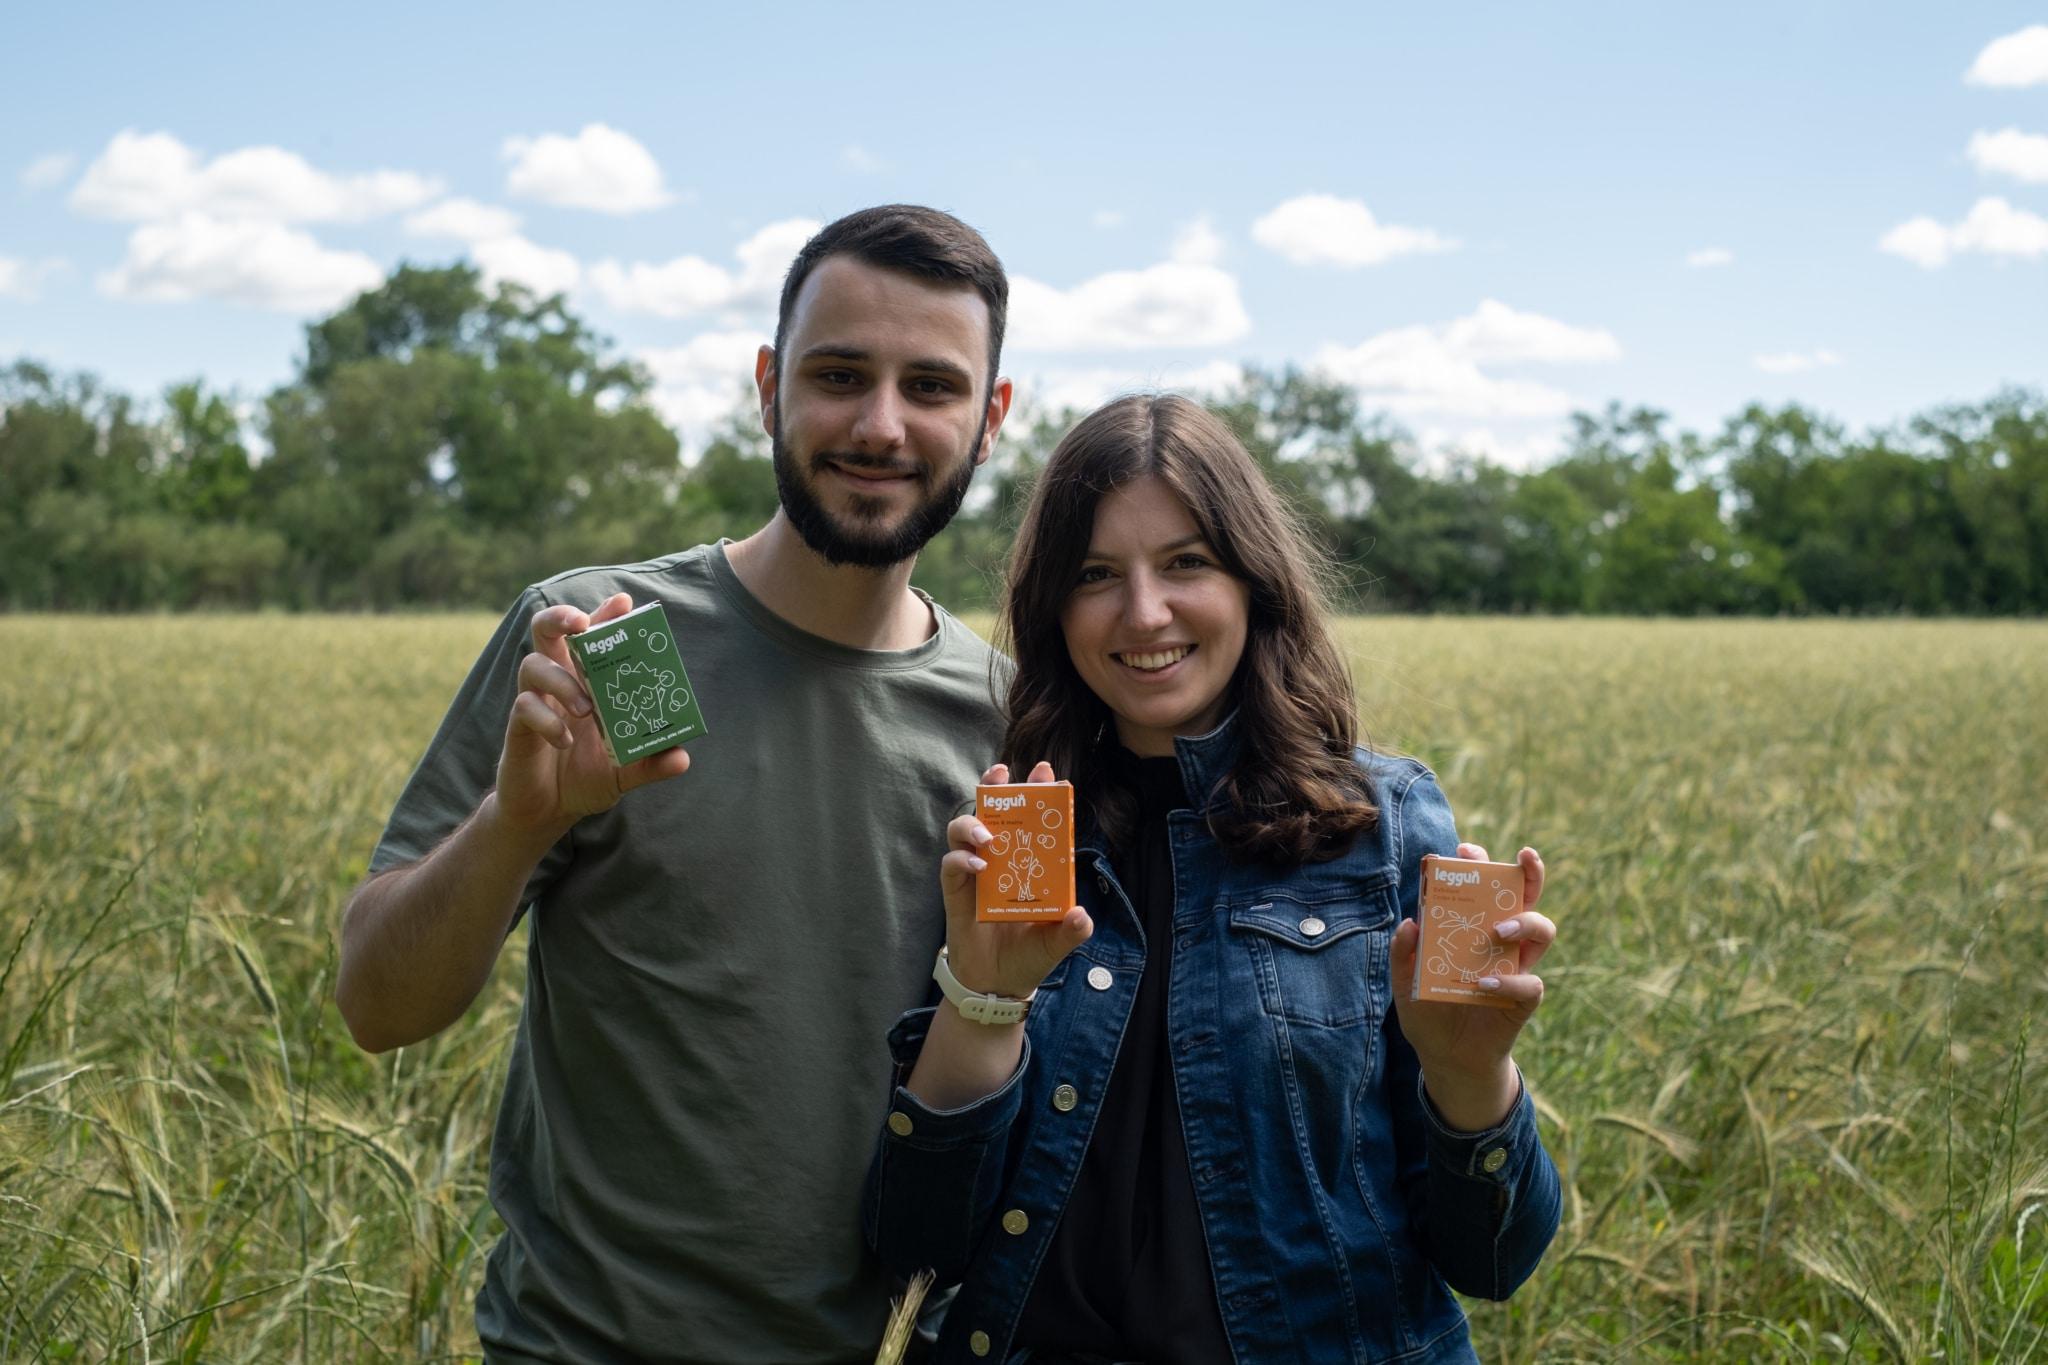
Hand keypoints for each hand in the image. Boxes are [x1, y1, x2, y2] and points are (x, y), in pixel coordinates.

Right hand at [495, 592, 690, 836]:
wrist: (549, 813)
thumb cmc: (586, 778)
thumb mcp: (624, 773)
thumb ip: (650, 764)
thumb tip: (682, 758)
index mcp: (585, 682)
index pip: (591, 637)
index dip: (604, 615)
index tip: (623, 602)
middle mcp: (558, 683)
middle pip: (547, 630)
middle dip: (561, 617)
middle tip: (580, 624)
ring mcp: (534, 702)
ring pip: (533, 664)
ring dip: (562, 681)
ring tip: (587, 709)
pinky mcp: (517, 727)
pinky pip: (524, 707)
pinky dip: (548, 721)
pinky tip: (566, 740)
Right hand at [938, 761, 1092, 998]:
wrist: (997, 985)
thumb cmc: (1029, 956)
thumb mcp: (1056, 944)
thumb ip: (1071, 931)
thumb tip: (1081, 916)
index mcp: (1028, 863)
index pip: (1032, 820)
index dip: (1036, 794)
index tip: (1044, 772)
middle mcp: (1000, 860)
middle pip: (993, 813)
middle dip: (996, 788)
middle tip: (1001, 773)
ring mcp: (975, 872)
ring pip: (964, 830)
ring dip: (972, 824)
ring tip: (988, 835)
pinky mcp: (956, 891)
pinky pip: (951, 864)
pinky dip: (961, 860)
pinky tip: (978, 866)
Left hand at [1390, 843, 1553, 1129]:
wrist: (1446, 1057)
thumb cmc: (1428, 1011)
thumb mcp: (1405, 983)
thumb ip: (1403, 955)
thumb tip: (1410, 923)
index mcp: (1472, 926)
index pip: (1483, 886)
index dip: (1481, 861)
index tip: (1465, 849)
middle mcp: (1500, 939)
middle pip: (1525, 896)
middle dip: (1528, 872)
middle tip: (1520, 857)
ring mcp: (1515, 965)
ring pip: (1542, 929)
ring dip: (1524, 922)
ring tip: (1496, 930)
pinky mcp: (1523, 998)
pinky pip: (1530, 982)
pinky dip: (1510, 980)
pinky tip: (1484, 983)